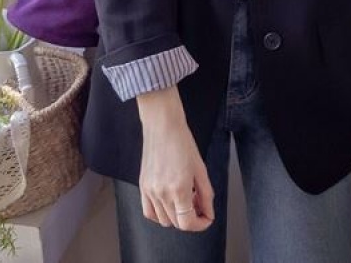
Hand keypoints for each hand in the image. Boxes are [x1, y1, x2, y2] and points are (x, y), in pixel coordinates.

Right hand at [136, 86, 214, 231]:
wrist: (163, 126)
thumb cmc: (182, 142)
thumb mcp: (200, 169)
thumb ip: (206, 194)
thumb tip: (208, 211)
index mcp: (178, 189)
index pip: (188, 223)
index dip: (201, 224)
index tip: (207, 217)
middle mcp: (162, 194)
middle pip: (177, 223)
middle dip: (192, 218)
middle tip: (199, 203)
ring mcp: (150, 191)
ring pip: (163, 220)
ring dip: (176, 216)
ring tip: (185, 199)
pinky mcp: (142, 186)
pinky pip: (149, 212)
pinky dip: (160, 214)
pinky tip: (169, 203)